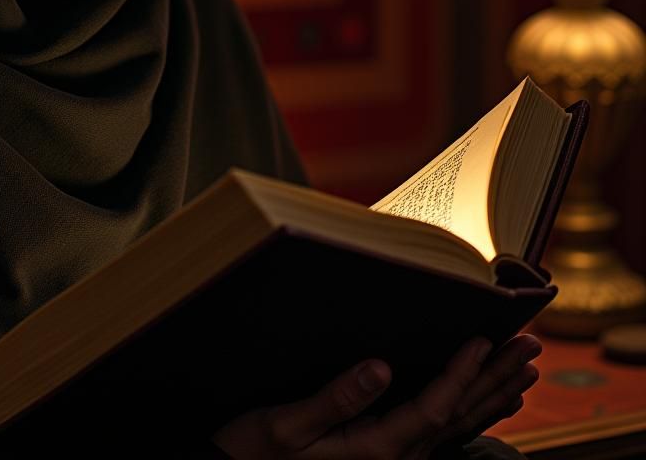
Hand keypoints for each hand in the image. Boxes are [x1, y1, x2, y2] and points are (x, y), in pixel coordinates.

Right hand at [210, 334, 540, 458]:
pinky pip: (445, 434)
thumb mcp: (286, 426)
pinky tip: (488, 401)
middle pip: (459, 417)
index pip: (433, 408)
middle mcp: (395, 459)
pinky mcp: (388, 455)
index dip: (460, 374)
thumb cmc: (257, 452)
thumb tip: (380, 366)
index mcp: (375, 449)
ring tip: (524, 369)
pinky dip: (472, 413)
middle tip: (530, 346)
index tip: (483, 340)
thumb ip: (335, 398)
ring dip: (493, 394)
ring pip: (458, 426)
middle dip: (496, 379)